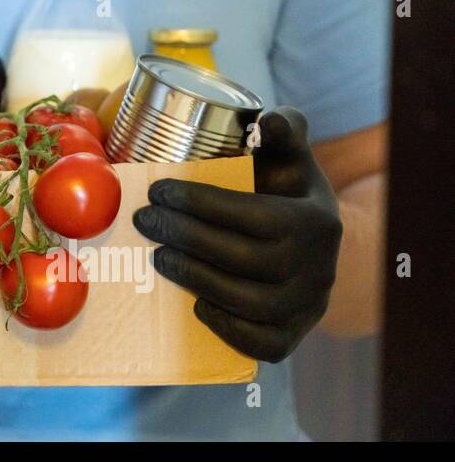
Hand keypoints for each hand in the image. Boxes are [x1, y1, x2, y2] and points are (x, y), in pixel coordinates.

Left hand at [132, 107, 341, 362]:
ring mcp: (307, 307)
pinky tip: (195, 304)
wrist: (310, 249)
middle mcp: (318, 268)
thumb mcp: (289, 159)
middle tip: (144, 219)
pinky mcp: (293, 336)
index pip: (254, 215)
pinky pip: (264, 344)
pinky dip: (227, 328)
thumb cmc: (284, 194)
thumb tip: (271, 117)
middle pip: (245, 260)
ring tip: (157, 255)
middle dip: (185, 237)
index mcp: (316, 222)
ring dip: (195, 279)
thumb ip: (283, 131)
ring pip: (249, 302)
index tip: (158, 190)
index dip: (202, 204)